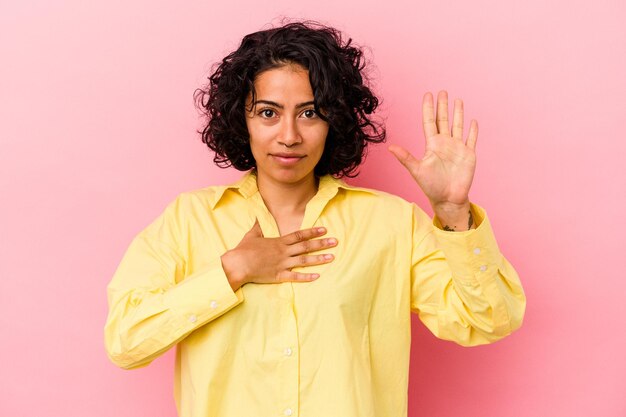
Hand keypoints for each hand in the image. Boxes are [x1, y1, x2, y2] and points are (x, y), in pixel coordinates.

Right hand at [220, 221, 336, 290]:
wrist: (238, 264)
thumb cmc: (244, 250)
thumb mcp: (252, 235)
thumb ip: (258, 226)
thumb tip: (257, 217)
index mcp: (279, 242)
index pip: (299, 235)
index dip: (313, 232)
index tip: (325, 230)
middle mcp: (284, 252)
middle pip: (306, 247)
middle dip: (321, 244)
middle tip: (335, 242)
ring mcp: (282, 264)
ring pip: (304, 261)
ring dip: (319, 259)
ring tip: (331, 257)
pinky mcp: (279, 276)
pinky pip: (295, 277)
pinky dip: (306, 277)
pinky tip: (317, 276)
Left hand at [388, 90, 477, 209]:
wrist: (448, 199)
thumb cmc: (431, 187)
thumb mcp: (416, 170)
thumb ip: (405, 157)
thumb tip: (390, 148)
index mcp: (432, 145)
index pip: (430, 122)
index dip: (429, 108)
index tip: (428, 95)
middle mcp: (445, 144)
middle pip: (443, 120)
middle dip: (443, 106)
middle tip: (442, 91)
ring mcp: (457, 148)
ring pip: (458, 126)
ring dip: (458, 113)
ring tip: (457, 100)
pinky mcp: (469, 154)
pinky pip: (471, 139)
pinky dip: (473, 130)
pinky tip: (473, 121)